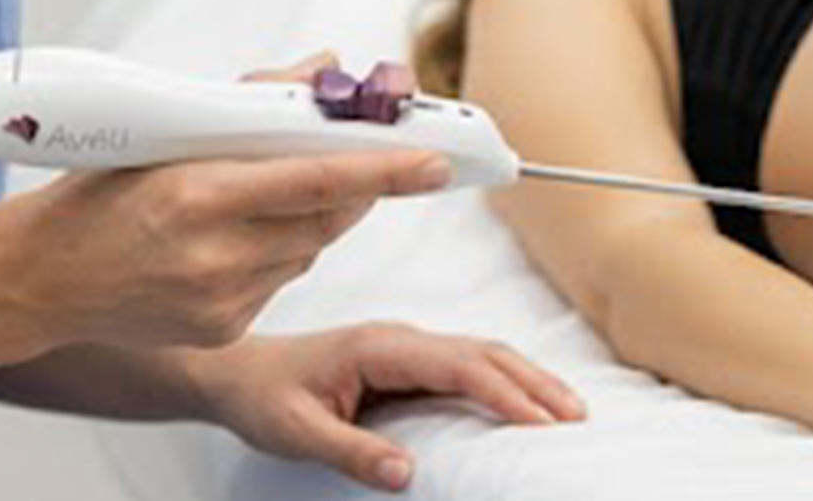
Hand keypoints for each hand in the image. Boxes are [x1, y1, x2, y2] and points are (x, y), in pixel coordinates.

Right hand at [0, 50, 451, 350]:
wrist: (39, 278)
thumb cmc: (97, 190)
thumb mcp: (163, 131)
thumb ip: (251, 99)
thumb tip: (326, 68)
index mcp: (197, 194)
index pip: (316, 178)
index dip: (384, 169)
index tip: (435, 161)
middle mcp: (214, 254)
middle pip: (327, 216)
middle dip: (363, 185)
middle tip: (386, 155)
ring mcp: (221, 299)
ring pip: (311, 248)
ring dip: (316, 215)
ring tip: (273, 190)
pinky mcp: (223, 329)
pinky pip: (281, 280)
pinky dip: (281, 251)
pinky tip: (240, 236)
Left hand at [194, 323, 586, 492]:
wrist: (236, 374)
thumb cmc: (264, 398)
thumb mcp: (298, 432)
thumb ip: (351, 452)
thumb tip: (408, 473)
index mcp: (376, 347)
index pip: (455, 364)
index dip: (502, 391)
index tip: (540, 421)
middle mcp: (397, 339)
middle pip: (481, 351)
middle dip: (532, 381)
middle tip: (576, 419)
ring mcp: (404, 348)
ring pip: (479, 354)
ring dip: (525, 378)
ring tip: (567, 412)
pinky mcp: (405, 362)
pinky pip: (465, 366)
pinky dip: (504, 381)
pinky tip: (525, 403)